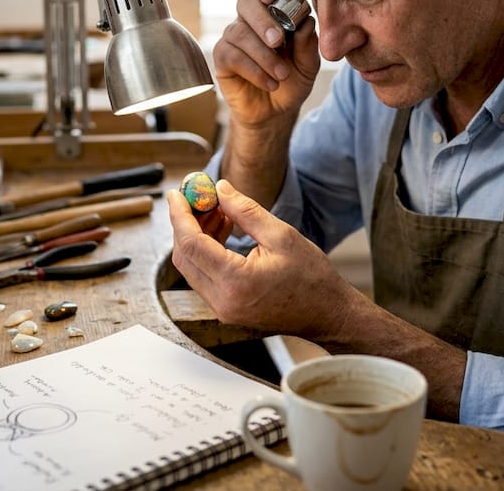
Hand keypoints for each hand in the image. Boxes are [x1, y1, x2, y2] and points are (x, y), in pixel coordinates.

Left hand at [167, 180, 354, 337]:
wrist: (327, 314)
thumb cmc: (312, 278)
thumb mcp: (281, 235)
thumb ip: (245, 211)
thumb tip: (219, 189)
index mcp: (236, 282)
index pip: (191, 244)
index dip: (180, 215)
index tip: (176, 194)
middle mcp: (223, 301)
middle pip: (185, 257)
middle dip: (186, 224)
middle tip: (197, 198)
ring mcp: (223, 309)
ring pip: (192, 267)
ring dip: (197, 237)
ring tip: (217, 211)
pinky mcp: (227, 310)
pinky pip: (205, 277)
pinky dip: (207, 252)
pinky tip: (222, 231)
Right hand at [212, 0, 321, 128]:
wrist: (277, 110)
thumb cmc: (293, 80)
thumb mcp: (308, 64)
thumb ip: (308, 43)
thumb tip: (306, 21)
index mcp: (272, 12)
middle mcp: (249, 20)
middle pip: (245, 2)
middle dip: (262, 20)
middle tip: (278, 41)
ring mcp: (233, 38)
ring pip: (239, 32)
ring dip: (263, 55)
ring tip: (282, 74)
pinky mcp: (222, 59)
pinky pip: (232, 56)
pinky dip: (254, 70)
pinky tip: (270, 83)